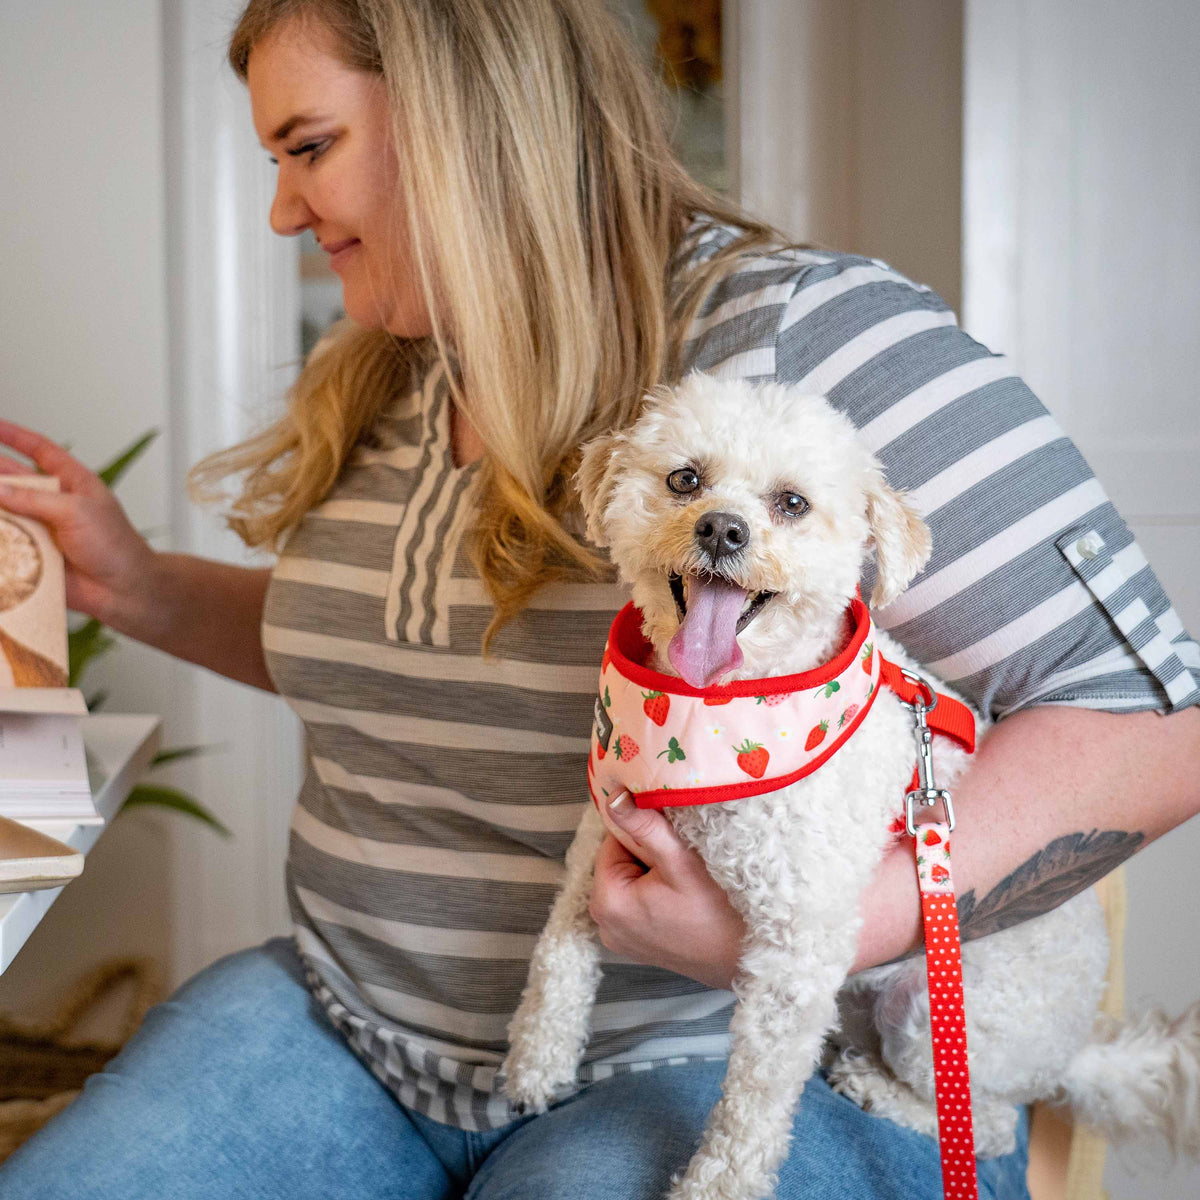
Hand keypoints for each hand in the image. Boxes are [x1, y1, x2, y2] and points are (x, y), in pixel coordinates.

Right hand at [0, 420, 156, 624]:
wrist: (122, 588)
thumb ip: (34, 499)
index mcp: (72, 482)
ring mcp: (41, 527)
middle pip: (12, 479)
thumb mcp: (76, 511)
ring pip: (4, 510)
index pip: (40, 450)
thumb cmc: (112, 545)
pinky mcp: (32, 553)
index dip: (16, 435)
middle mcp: (53, 502)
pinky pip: (5, 540)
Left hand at [590, 792, 745, 990]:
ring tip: (686, 886)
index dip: (645, 835)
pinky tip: (683, 902)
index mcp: (606, 902)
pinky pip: (638, 902)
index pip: (614, 841)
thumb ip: (644, 825)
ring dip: (655, 874)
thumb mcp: (679, 860)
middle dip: (649, 856)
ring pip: (632, 880)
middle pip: (621, 862)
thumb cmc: (717, 912)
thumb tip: (613, 795)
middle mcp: (605, 924)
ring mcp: (620, 937)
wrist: (747, 958)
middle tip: (684, 867)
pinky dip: (656, 894)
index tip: (673, 844)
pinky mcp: (636, 944)